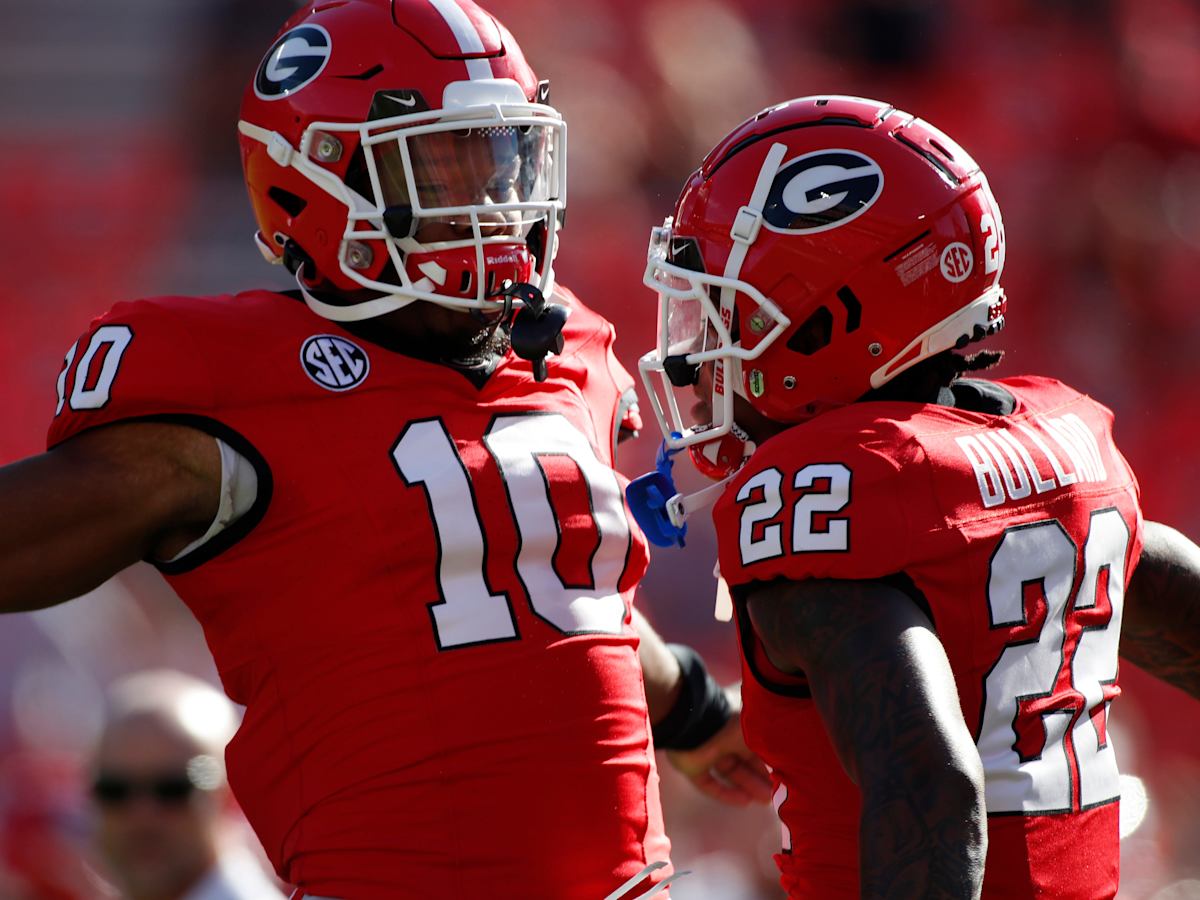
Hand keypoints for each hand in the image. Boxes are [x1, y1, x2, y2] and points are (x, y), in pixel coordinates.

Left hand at [665, 685, 772, 805]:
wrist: (696, 725)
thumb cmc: (732, 725)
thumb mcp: (759, 735)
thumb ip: (771, 748)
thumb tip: (789, 759)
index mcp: (738, 725)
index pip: (755, 748)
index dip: (768, 764)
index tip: (782, 779)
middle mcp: (722, 738)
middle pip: (743, 762)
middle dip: (759, 778)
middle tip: (775, 794)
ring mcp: (706, 752)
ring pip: (729, 772)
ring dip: (747, 786)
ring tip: (765, 801)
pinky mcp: (691, 767)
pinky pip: (710, 783)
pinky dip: (726, 793)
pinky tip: (744, 802)